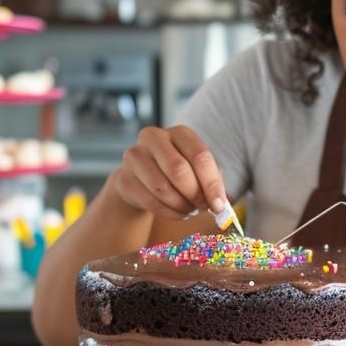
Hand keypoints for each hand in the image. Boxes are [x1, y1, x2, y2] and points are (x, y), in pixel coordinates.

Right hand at [115, 125, 229, 220]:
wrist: (141, 179)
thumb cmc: (178, 174)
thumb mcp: (198, 172)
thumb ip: (212, 184)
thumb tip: (221, 205)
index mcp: (179, 132)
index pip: (200, 156)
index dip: (212, 184)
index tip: (219, 206)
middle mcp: (154, 137)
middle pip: (179, 170)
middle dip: (194, 195)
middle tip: (202, 208)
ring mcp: (134, 156)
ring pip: (162, 188)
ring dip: (181, 206)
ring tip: (189, 210)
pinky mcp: (123, 178)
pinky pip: (150, 201)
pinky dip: (168, 213)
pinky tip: (177, 213)